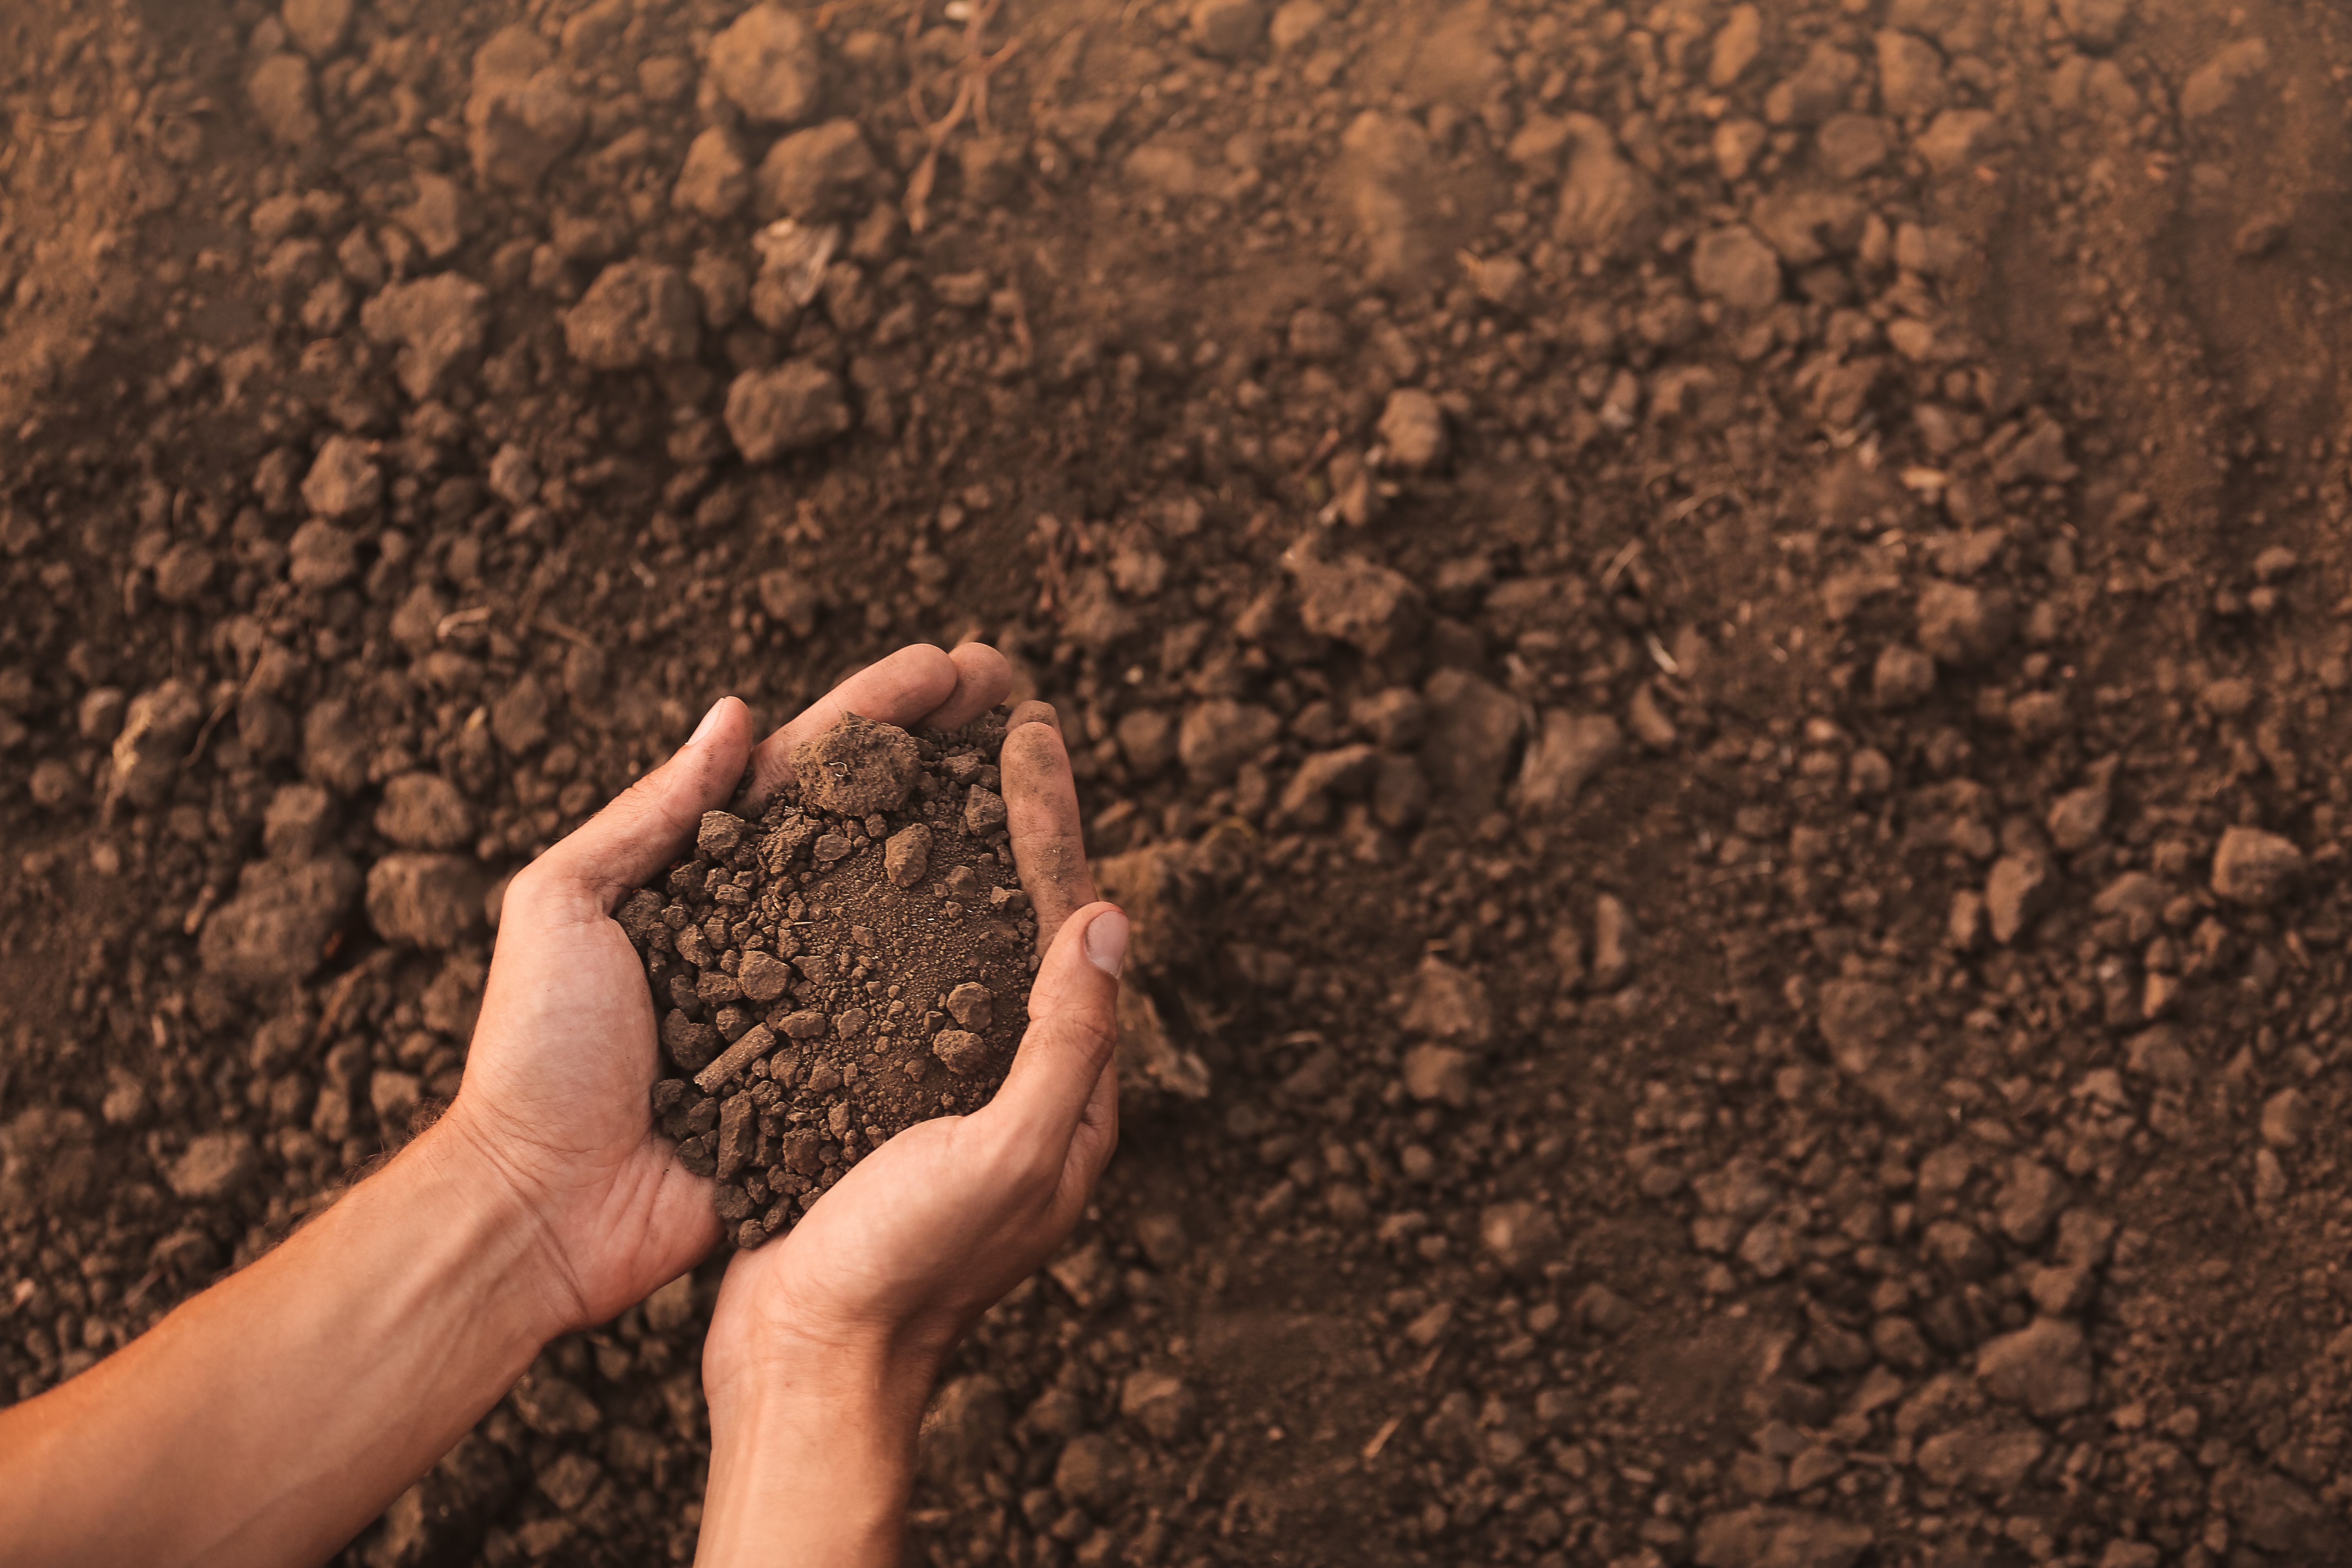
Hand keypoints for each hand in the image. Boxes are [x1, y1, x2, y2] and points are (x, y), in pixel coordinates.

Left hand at [438, 643, 1018, 1331]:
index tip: (953, 663)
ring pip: (912, 905)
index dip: (882, 708)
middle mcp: (774, 926)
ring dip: (979, 838)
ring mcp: (813, 1000)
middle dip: (950, 750)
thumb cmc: (536, 1053)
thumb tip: (738, 714)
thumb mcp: (563, 906)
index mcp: (710, 875)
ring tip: (1045, 780)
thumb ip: (649, 815)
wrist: (546, 1207)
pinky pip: (916, 1018)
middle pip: (878, 816)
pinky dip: (972, 969)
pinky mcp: (839, 1078)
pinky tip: (1029, 923)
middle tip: (1020, 693)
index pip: (810, 767)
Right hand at [700, 706, 1122, 1401]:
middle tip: (993, 712)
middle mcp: (1021, 1084)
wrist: (806, 1361)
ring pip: (963, 939)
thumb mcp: (1006, 1155)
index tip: (1029, 729)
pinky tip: (850, 863)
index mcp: (1071, 1097)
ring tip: (926, 762)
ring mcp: (948, 1088)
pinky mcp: (879, 1097)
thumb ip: (1067, 1041)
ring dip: (950, 849)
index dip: (1053, 822)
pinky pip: (901, 982)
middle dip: (1014, 816)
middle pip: (1027, 917)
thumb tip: (1112, 917)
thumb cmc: (905, 1269)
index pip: (1075, 924)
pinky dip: (889, 911)